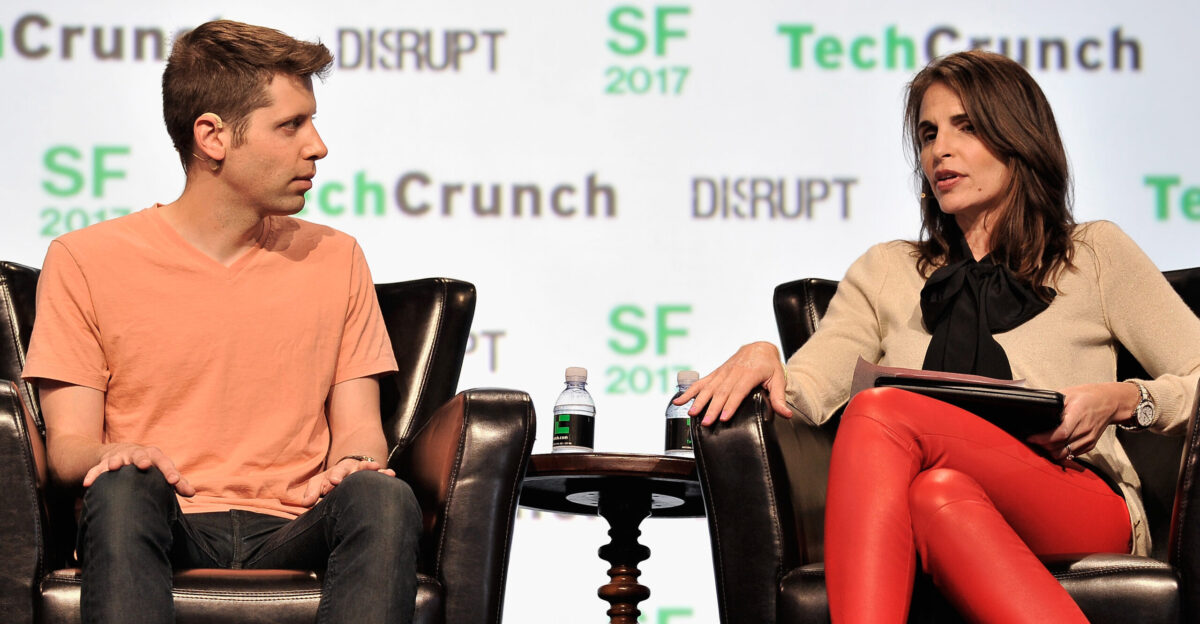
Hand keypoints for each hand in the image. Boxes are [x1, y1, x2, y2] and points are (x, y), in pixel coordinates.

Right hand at [83, 443, 195, 496]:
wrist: (123, 453)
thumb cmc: (149, 466)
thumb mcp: (162, 472)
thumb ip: (177, 483)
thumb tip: (192, 493)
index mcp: (154, 456)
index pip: (164, 462)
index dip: (169, 472)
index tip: (174, 482)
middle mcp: (137, 454)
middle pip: (140, 455)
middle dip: (142, 459)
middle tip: (145, 465)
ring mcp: (119, 457)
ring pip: (117, 459)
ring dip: (115, 462)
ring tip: (113, 468)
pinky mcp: (104, 463)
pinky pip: (97, 469)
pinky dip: (93, 475)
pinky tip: (87, 484)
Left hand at [300, 457, 394, 506]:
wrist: (345, 472)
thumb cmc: (329, 481)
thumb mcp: (318, 483)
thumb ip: (312, 492)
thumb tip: (306, 503)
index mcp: (336, 472)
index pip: (335, 473)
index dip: (335, 477)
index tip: (334, 481)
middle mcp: (351, 470)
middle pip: (353, 469)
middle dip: (356, 471)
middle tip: (359, 472)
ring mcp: (363, 472)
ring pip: (368, 469)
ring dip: (373, 469)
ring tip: (379, 468)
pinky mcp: (374, 476)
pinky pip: (380, 474)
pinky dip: (385, 474)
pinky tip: (391, 474)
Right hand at [675, 341, 791, 426]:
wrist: (759, 348)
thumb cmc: (769, 365)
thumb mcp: (778, 379)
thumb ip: (779, 397)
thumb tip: (786, 414)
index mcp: (749, 374)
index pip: (738, 391)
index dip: (730, 404)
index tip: (724, 417)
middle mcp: (733, 372)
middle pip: (721, 392)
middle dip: (713, 408)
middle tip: (707, 422)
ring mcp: (722, 372)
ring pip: (709, 387)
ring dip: (699, 401)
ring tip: (691, 413)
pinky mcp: (716, 374)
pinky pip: (701, 383)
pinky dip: (689, 391)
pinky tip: (679, 400)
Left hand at [1027, 382, 1136, 461]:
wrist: (1110, 402)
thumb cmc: (1088, 396)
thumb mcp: (1068, 394)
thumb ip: (1053, 405)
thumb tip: (1037, 411)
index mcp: (1078, 416)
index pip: (1060, 434)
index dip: (1043, 439)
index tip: (1031, 438)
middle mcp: (1085, 431)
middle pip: (1060, 447)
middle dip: (1043, 446)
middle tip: (1033, 440)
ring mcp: (1088, 440)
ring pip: (1065, 454)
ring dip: (1051, 451)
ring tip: (1041, 444)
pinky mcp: (1090, 445)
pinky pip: (1072, 454)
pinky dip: (1061, 453)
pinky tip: (1053, 446)